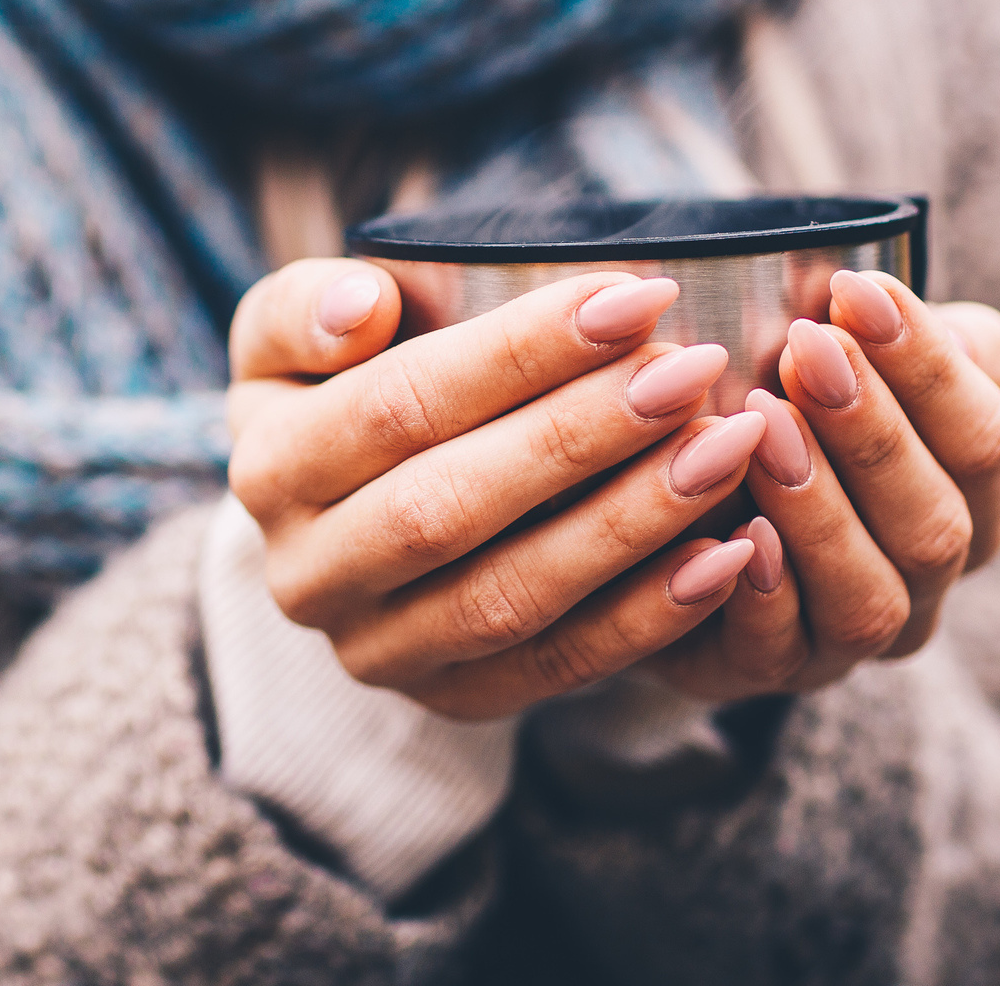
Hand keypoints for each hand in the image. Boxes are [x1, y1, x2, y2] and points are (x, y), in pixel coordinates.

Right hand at [226, 261, 775, 720]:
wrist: (336, 517)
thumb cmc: (340, 388)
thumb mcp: (289, 334)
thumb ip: (306, 305)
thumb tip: (363, 308)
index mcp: (268, 468)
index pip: (398, 405)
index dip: (519, 353)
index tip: (634, 298)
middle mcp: (308, 574)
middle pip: (453, 505)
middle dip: (584, 435)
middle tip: (693, 371)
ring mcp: (379, 653)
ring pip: (511, 595)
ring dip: (631, 524)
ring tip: (726, 448)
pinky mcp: (451, 702)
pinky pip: (559, 666)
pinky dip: (652, 615)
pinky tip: (731, 554)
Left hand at [650, 270, 999, 699]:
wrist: (656, 496)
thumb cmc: (761, 399)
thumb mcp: (822, 351)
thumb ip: (873, 328)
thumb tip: (884, 289)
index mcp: (963, 494)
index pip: (981, 439)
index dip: (929, 367)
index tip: (857, 293)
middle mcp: (924, 578)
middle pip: (936, 524)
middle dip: (873, 435)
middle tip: (804, 350)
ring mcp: (850, 639)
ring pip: (871, 599)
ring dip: (822, 513)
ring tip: (763, 432)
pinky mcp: (766, 672)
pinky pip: (778, 653)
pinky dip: (765, 598)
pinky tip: (736, 537)